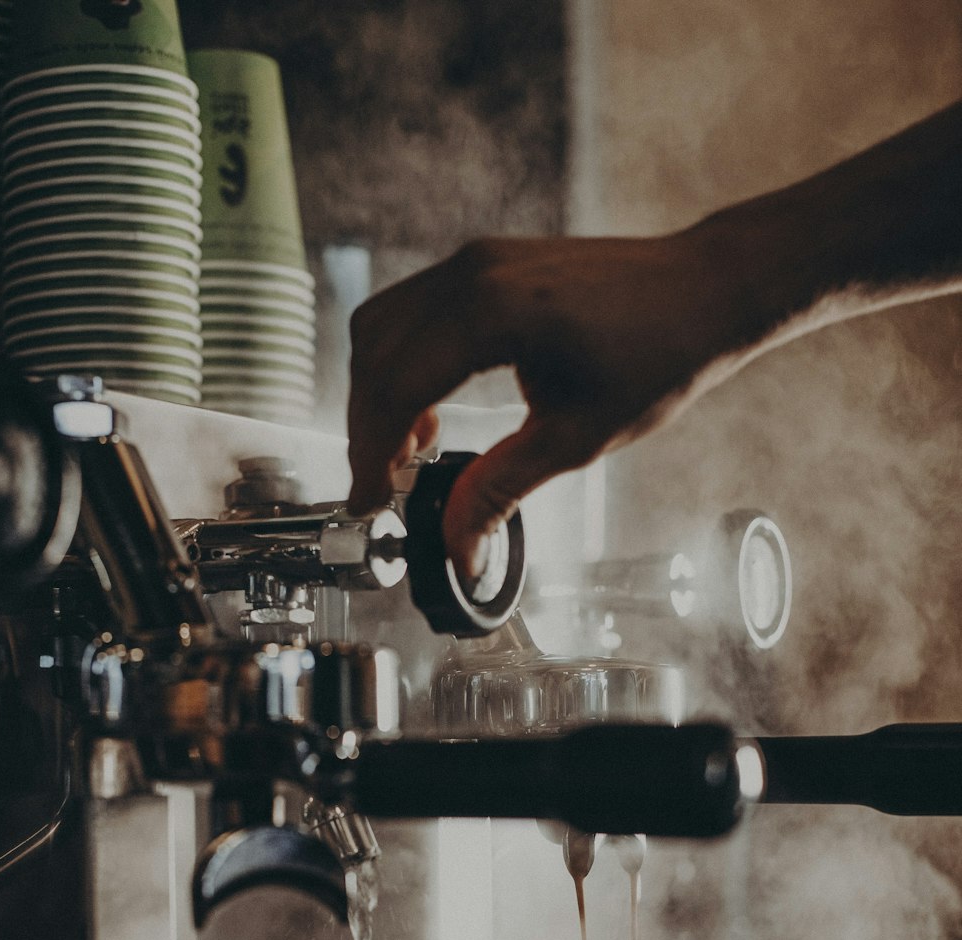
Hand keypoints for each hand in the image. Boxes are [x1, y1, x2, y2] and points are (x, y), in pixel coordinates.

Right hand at [346, 232, 744, 574]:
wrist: (707, 290)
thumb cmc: (659, 355)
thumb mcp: (576, 439)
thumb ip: (500, 490)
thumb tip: (457, 547)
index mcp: (491, 312)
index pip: (393, 388)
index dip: (369, 455)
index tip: (367, 503)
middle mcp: (472, 273)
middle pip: (374, 355)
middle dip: (366, 429)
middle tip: (382, 489)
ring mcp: (476, 259)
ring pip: (382, 327)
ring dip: (379, 394)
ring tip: (407, 455)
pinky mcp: (486, 262)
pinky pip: (413, 311)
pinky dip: (403, 363)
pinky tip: (431, 412)